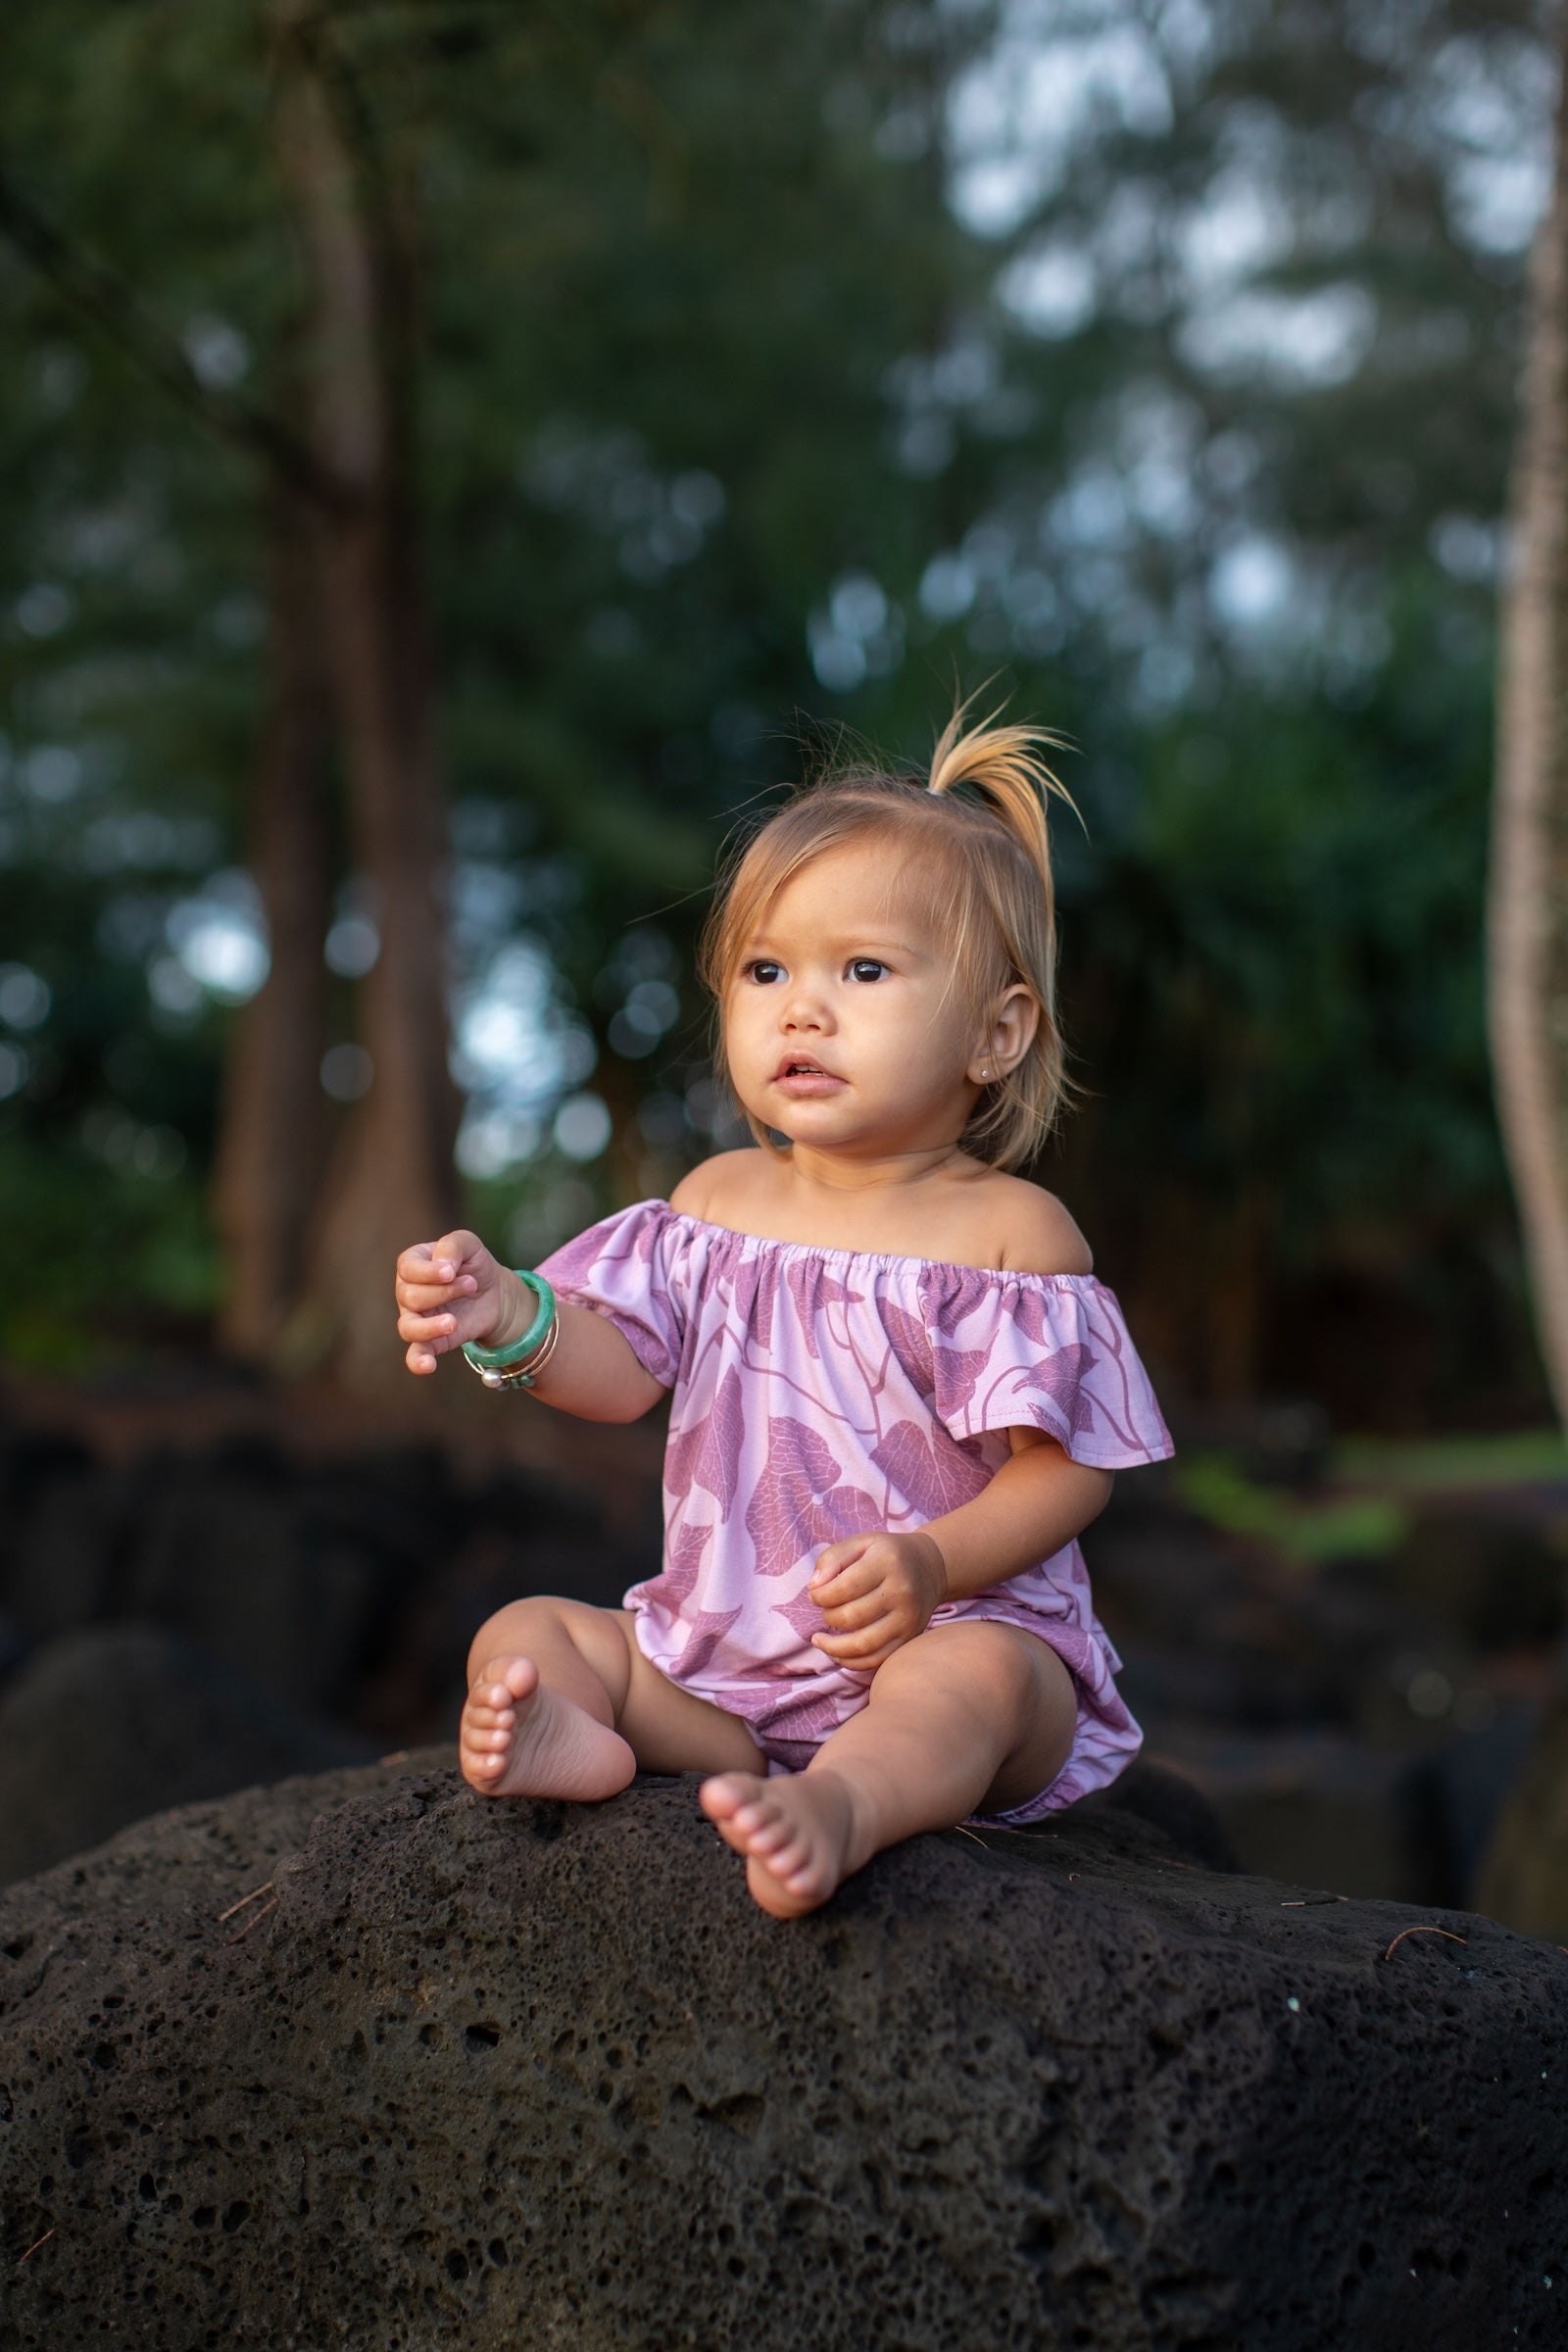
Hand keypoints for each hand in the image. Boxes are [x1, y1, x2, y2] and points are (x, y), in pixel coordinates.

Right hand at [394, 1229, 521, 1374]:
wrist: (495, 1293)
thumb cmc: (475, 1265)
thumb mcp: (469, 1244)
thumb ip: (453, 1246)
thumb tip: (442, 1265)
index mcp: (413, 1264)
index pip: (407, 1268)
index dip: (428, 1272)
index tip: (452, 1271)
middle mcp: (407, 1292)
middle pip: (411, 1297)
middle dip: (444, 1292)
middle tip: (472, 1285)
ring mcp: (415, 1318)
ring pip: (408, 1327)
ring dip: (431, 1326)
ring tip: (454, 1322)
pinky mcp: (430, 1341)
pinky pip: (415, 1355)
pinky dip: (418, 1362)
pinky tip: (429, 1366)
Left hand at [808, 1531, 947, 1672]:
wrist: (930, 1567)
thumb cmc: (886, 1554)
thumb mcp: (860, 1543)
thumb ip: (832, 1559)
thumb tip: (814, 1587)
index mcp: (887, 1562)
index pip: (845, 1587)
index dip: (821, 1595)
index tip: (815, 1595)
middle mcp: (901, 1592)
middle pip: (852, 1617)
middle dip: (828, 1616)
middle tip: (824, 1610)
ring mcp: (908, 1618)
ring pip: (863, 1644)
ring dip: (833, 1646)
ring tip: (819, 1639)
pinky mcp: (909, 1638)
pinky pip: (876, 1660)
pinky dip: (851, 1662)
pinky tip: (837, 1652)